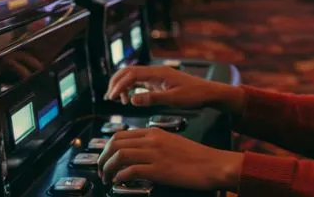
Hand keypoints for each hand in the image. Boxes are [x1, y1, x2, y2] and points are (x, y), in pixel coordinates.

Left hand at [97, 127, 243, 190]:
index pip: (121, 134)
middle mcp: (152, 140)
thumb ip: (153, 143)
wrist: (211, 164)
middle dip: (103, 158)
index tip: (105, 159)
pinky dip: (120, 177)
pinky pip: (130, 171)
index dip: (107, 148)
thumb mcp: (171, 142)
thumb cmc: (194, 156)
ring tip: (107, 179)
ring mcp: (155, 154)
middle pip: (116, 143)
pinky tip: (120, 182)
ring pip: (120, 155)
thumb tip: (135, 153)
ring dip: (108, 168)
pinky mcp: (158, 169)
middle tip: (101, 171)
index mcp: (154, 131)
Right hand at [104, 65, 211, 107]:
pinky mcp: (158, 81)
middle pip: (129, 71)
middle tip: (109, 97)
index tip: (112, 98)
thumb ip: (152, 99)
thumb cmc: (193, 95)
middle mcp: (156, 71)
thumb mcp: (173, 99)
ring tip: (117, 99)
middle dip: (116, 82)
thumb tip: (132, 100)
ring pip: (133, 75)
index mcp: (158, 73)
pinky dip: (131, 88)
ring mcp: (157, 76)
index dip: (119, 85)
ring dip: (122, 85)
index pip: (132, 74)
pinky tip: (129, 99)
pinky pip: (140, 81)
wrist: (207, 92)